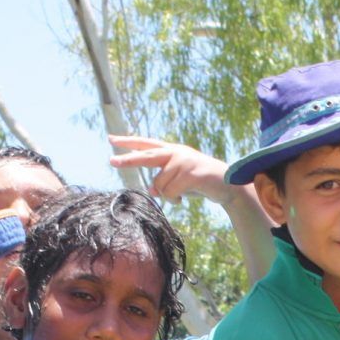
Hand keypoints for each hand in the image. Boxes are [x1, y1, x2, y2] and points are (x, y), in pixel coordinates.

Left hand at [109, 135, 233, 204]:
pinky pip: (170, 192)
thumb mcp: (178, 181)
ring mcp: (184, 161)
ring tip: (179, 195)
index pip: (146, 144)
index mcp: (171, 151)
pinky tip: (182, 198)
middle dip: (128, 160)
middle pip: (146, 156)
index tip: (111, 140)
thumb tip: (151, 189)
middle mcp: (176, 152)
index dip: (129, 143)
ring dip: (167, 195)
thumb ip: (163, 182)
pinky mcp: (191, 173)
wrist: (227, 185)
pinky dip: (174, 199)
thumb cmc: (200, 183)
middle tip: (111, 161)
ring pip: (160, 184)